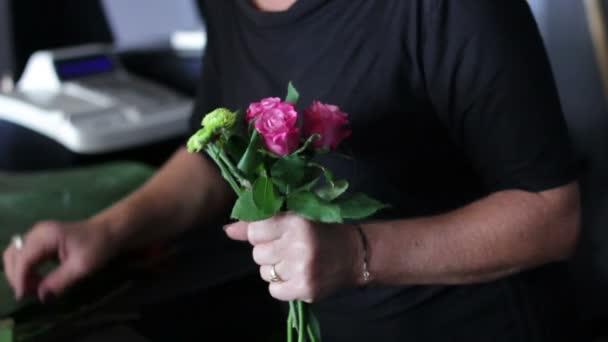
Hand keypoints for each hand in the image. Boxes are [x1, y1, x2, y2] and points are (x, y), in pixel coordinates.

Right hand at [3, 219, 117, 300]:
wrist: (110, 231)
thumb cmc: (98, 246)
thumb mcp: (82, 266)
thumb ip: (59, 281)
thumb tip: (41, 296)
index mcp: (47, 235)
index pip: (23, 258)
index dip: (20, 279)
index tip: (24, 296)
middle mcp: (37, 232)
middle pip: (13, 255)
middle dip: (16, 276)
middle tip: (28, 294)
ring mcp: (38, 234)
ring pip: (15, 255)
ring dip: (18, 273)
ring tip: (32, 289)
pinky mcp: (40, 240)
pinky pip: (23, 255)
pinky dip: (24, 269)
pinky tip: (35, 281)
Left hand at [224, 213, 362, 302]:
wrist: (355, 254)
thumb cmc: (322, 231)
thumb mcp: (295, 219)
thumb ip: (261, 223)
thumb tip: (227, 230)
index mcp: (295, 222)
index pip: (255, 231)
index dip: (262, 233)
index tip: (277, 233)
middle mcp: (297, 245)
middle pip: (257, 253)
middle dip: (269, 251)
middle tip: (289, 248)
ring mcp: (301, 269)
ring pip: (265, 272)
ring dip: (275, 268)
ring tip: (295, 261)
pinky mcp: (305, 289)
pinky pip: (274, 290)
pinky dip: (281, 285)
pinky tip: (296, 275)